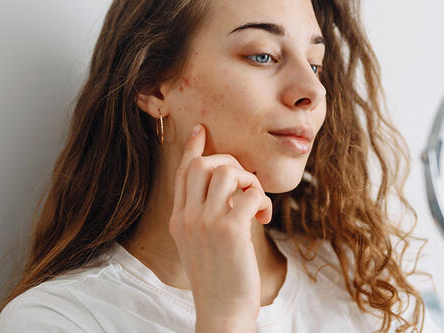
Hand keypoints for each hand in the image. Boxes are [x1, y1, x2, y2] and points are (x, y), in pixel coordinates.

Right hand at [169, 123, 272, 330]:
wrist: (221, 311)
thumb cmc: (217, 280)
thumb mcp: (198, 246)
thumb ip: (202, 218)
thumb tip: (227, 192)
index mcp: (178, 219)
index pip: (183, 173)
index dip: (193, 148)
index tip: (202, 131)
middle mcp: (188, 217)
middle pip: (203, 164)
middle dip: (230, 163)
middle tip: (246, 184)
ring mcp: (207, 222)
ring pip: (229, 172)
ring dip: (251, 182)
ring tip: (257, 203)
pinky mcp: (230, 230)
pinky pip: (252, 193)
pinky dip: (264, 200)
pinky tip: (264, 217)